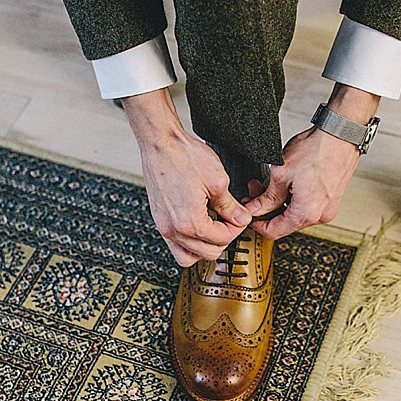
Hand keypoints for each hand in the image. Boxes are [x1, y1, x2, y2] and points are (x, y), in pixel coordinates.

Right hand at [121, 88, 251, 266]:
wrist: (160, 144)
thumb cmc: (183, 156)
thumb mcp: (217, 180)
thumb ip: (230, 206)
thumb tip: (240, 218)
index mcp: (189, 222)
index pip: (221, 240)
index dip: (236, 229)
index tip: (240, 218)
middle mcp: (173, 229)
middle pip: (207, 253)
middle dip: (223, 239)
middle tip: (230, 222)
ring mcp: (163, 227)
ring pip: (188, 257)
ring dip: (204, 248)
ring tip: (213, 228)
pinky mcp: (159, 221)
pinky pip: (175, 246)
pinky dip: (189, 243)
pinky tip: (198, 227)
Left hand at [244, 84, 378, 238]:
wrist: (340, 134)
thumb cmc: (317, 149)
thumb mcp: (281, 173)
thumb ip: (266, 197)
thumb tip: (256, 208)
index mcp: (306, 213)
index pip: (274, 232)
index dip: (257, 223)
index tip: (249, 212)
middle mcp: (320, 215)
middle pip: (284, 223)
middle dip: (267, 209)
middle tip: (255, 192)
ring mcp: (327, 207)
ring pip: (294, 214)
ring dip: (279, 202)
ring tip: (269, 183)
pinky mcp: (331, 198)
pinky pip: (306, 206)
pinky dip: (293, 198)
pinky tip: (286, 183)